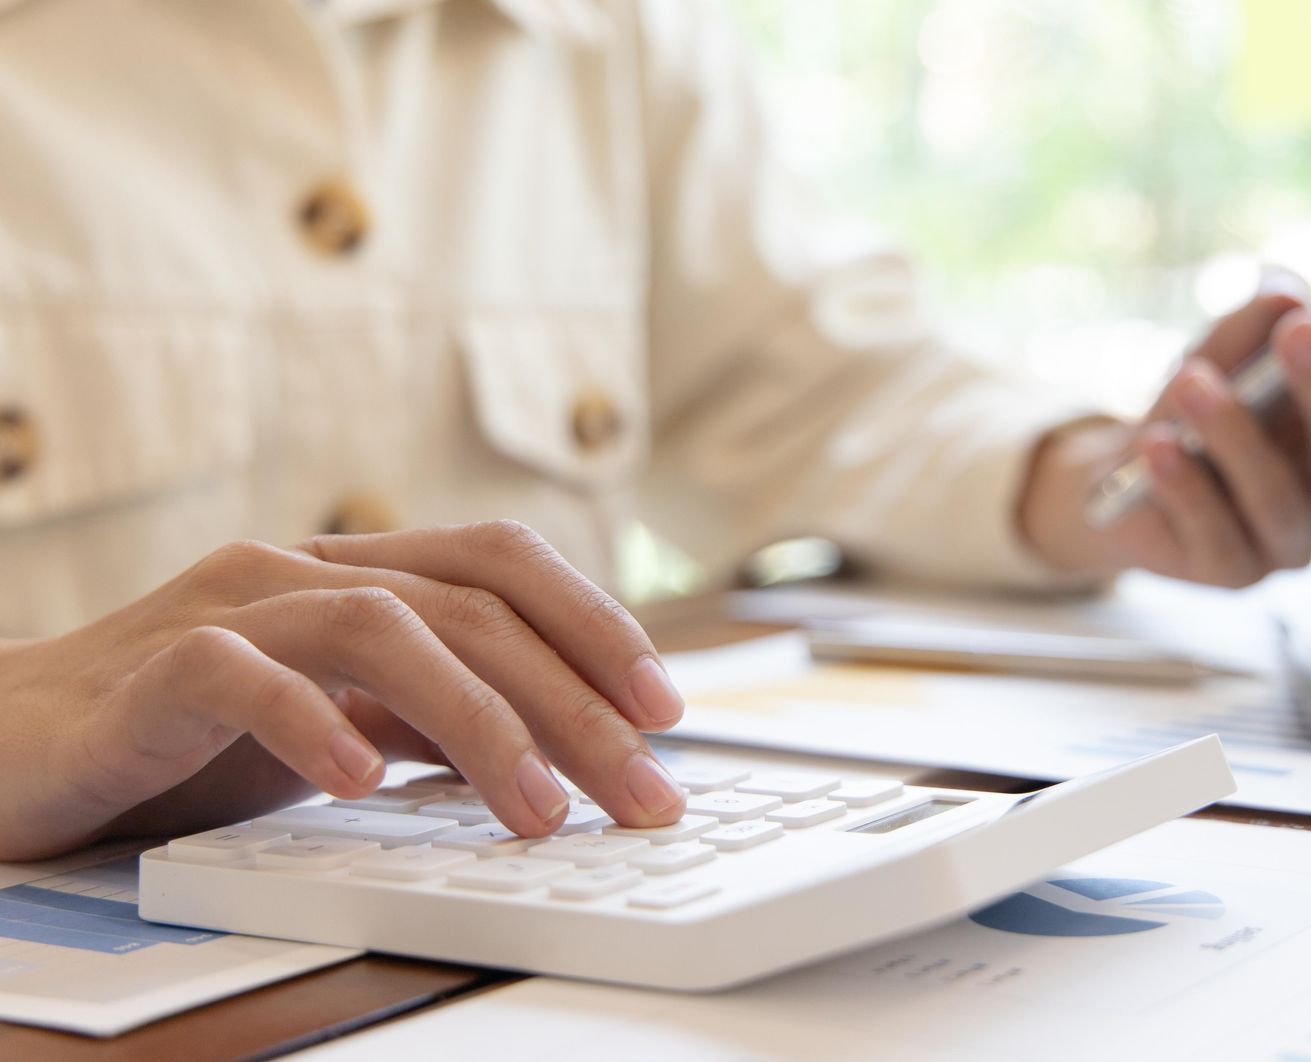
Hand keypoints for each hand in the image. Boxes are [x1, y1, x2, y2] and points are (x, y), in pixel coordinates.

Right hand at [0, 522, 686, 859]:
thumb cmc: (183, 740)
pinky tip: (363, 786)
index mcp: (352, 573)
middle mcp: (297, 571)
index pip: (500, 563)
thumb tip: (563, 751)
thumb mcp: (337, 723)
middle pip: (469, 606)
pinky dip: (313, 724)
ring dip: (480, 722)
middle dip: (574, 701)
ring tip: (539, 812)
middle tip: (642, 788)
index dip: (595, 624)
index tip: (666, 709)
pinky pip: (241, 677)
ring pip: (381, 627)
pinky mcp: (146, 673)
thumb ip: (430, 719)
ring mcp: (222, 610)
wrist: (9, 750)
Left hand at [1019, 254, 1310, 586]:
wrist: (1120, 492)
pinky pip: (1212, 530)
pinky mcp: (1231, 573)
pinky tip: (1157, 445)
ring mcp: (1289, 542)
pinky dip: (1184, 485)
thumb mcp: (1218, 356)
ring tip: (1193, 380)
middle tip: (1303, 327)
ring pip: (1275, 494)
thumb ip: (1251, 325)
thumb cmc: (1188, 416)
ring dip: (1232, 435)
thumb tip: (1286, 297)